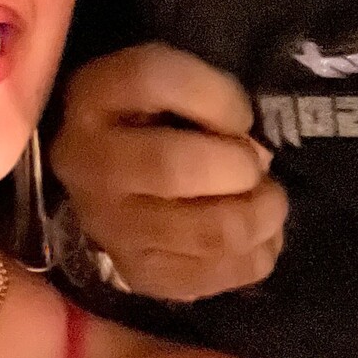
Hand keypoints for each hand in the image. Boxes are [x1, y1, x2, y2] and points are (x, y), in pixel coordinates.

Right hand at [51, 44, 287, 299]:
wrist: (112, 175)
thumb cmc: (157, 115)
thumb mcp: (173, 81)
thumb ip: (209, 93)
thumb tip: (257, 154)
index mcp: (93, 96)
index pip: (150, 80)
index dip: (215, 95)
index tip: (241, 114)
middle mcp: (88, 163)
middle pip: (172, 167)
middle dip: (238, 166)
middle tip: (259, 164)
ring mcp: (110, 227)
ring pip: (204, 233)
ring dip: (259, 216)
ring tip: (268, 201)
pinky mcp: (138, 273)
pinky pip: (211, 276)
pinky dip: (254, 257)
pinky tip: (261, 237)